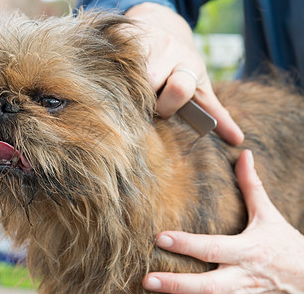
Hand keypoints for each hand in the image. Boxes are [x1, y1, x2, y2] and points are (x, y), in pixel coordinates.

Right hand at [125, 2, 243, 145]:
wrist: (164, 26)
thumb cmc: (183, 64)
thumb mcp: (201, 85)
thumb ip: (216, 113)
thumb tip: (238, 140)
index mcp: (189, 65)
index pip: (180, 89)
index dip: (168, 106)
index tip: (162, 111)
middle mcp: (168, 50)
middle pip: (150, 80)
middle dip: (144, 96)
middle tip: (143, 101)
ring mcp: (145, 40)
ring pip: (129, 70)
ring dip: (125, 85)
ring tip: (128, 90)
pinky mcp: (124, 33)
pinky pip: (113, 55)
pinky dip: (111, 68)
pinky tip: (114, 74)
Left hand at [143, 150, 303, 292]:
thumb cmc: (285, 246)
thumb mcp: (270, 216)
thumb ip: (252, 186)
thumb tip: (244, 154)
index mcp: (247, 250)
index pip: (212, 248)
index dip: (187, 244)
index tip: (160, 238)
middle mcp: (242, 277)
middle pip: (209, 286)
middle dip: (177, 284)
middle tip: (148, 280)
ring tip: (153, 292)